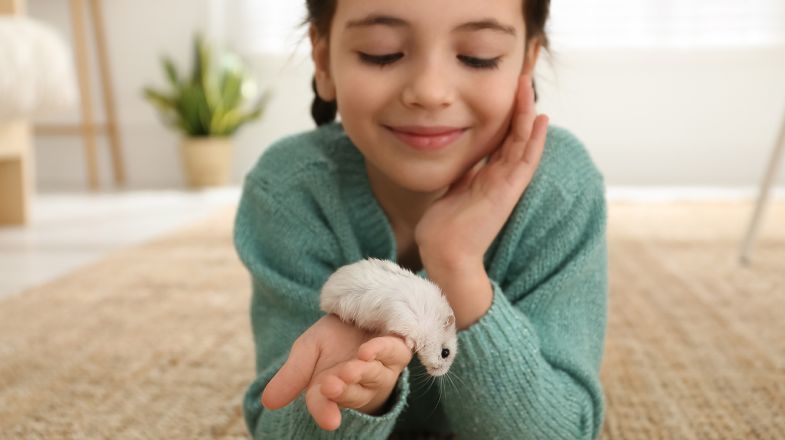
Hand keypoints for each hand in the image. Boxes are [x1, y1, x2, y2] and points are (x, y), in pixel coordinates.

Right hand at [261, 315, 411, 430]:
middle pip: (352, 393)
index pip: (325, 403)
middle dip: (343, 390)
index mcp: (331, 389)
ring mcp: (380, 369)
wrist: (358, 311)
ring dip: (361, 374)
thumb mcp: (306, 351)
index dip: (325, 411)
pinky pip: (393, 354)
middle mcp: (358, 384)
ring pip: (373, 376)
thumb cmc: (333, 337)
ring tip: (349, 369)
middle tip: (331, 385)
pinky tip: (367, 351)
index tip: (329, 420)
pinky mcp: (397, 351)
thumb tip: (268, 403)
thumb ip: (292, 376)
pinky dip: (381, 352)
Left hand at [415, 73, 548, 269]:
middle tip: (520, 79)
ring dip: (527, 115)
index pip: (500, 141)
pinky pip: (525, 161)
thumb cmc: (442, 229)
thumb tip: (460, 160)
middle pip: (514, 136)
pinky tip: (541, 119)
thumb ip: (460, 176)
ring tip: (530, 88)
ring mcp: (506, 185)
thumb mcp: (450, 193)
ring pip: (522, 143)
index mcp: (487, 178)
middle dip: (517, 108)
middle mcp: (500, 179)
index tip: (506, 93)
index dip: (505, 117)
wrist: (444, 255)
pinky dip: (534, 140)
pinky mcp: (507, 192)